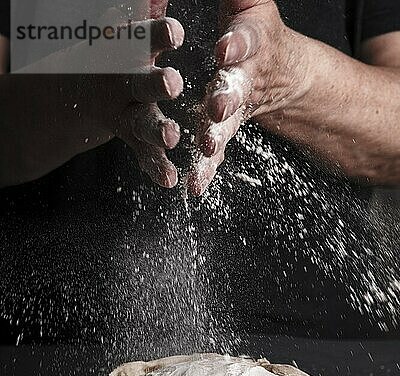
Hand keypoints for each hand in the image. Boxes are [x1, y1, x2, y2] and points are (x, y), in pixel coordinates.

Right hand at [80, 0, 184, 187]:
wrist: (75, 89)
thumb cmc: (110, 52)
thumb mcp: (121, 29)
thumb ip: (142, 11)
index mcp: (128, 50)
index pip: (144, 39)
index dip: (158, 36)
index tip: (175, 35)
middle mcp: (126, 82)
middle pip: (142, 82)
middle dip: (157, 83)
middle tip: (172, 84)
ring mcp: (126, 112)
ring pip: (142, 122)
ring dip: (158, 130)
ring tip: (172, 138)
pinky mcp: (131, 136)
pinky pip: (144, 153)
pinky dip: (155, 167)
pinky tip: (168, 181)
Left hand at [188, 0, 310, 194]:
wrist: (276, 71)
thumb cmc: (254, 30)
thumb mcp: (250, 5)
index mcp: (249, 44)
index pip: (245, 41)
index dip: (238, 44)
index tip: (227, 46)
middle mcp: (243, 79)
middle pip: (236, 88)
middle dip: (227, 96)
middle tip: (219, 104)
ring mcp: (233, 110)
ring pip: (224, 126)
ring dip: (214, 138)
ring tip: (205, 151)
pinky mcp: (221, 131)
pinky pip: (213, 152)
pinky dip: (205, 171)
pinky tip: (193, 188)